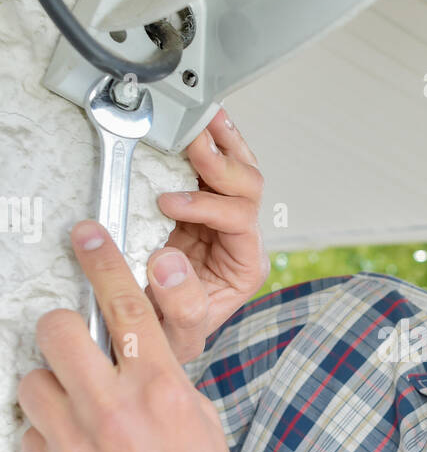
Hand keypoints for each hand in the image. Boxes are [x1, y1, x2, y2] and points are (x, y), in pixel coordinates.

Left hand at [18, 221, 265, 451]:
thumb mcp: (198, 418)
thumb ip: (158, 374)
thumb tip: (123, 339)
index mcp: (161, 390)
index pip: (124, 304)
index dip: (101, 258)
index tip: (86, 234)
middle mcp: (115, 414)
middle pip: (57, 331)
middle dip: (63, 333)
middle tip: (75, 349)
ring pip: (31, 384)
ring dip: (50, 392)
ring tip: (77, 418)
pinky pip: (28, 439)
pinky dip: (46, 442)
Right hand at [144, 107, 269, 362]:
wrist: (153, 331)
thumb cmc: (170, 333)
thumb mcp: (179, 333)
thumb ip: (182, 306)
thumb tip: (168, 264)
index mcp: (245, 266)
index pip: (239, 221)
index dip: (207, 207)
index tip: (169, 204)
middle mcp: (241, 237)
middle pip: (247, 186)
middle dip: (221, 162)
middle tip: (193, 142)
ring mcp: (223, 217)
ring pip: (237, 168)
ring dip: (221, 141)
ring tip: (202, 117)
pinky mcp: (199, 203)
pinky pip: (212, 166)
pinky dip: (211, 140)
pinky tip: (204, 120)